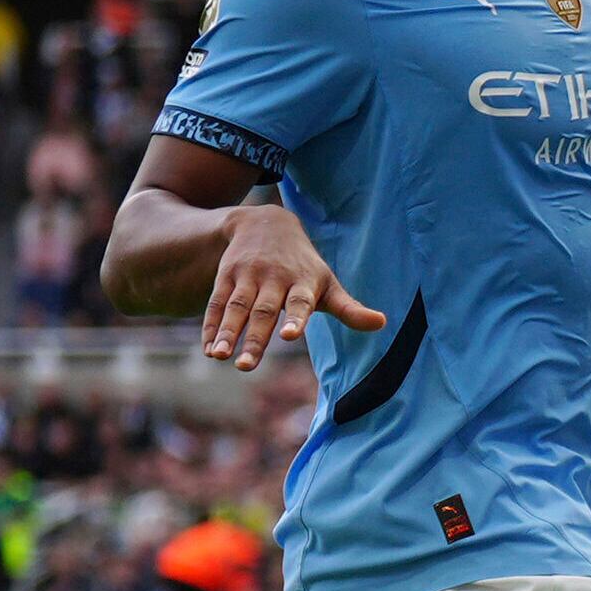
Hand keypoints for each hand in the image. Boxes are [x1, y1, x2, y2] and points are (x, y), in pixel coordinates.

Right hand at [201, 201, 383, 370]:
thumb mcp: (328, 283)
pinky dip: (212, 325)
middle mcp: (273, 279)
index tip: (290, 335)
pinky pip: (216, 303)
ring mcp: (247, 276)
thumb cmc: (304, 266)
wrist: (266, 223)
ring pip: (236, 307)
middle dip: (254, 339)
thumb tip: (382, 323)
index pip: (300, 303)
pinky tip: (208, 348)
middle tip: (245, 366)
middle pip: (263, 311)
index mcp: (302, 283)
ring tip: (218, 356)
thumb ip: (350, 308)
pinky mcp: (225, 276)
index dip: (296, 318)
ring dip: (226, 333)